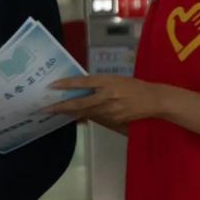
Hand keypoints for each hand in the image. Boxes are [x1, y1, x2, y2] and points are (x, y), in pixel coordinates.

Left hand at [47, 75, 166, 127]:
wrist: (153, 100)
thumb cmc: (132, 86)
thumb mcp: (114, 79)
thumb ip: (97, 83)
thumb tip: (77, 87)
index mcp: (108, 81)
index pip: (83, 82)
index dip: (67, 84)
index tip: (52, 86)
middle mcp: (107, 96)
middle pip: (80, 103)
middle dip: (61, 106)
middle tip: (45, 108)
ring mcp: (110, 110)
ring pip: (85, 113)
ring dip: (69, 113)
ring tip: (54, 112)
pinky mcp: (113, 120)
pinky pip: (94, 118)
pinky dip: (82, 117)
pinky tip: (73, 117)